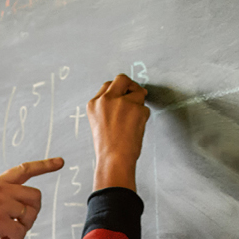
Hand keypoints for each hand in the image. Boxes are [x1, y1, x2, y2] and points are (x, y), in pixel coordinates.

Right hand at [0, 157, 63, 238]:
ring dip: (22, 229)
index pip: (24, 169)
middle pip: (36, 196)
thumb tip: (15, 211)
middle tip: (19, 225)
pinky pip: (20, 233)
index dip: (45, 165)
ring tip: (6, 235)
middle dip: (33, 213)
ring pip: (30, 215)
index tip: (60, 162)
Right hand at [88, 74, 148, 191]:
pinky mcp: (136, 108)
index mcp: (94, 104)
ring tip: (134, 122)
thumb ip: (109, 107)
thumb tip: (132, 94)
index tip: (125, 96)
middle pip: (122, 79)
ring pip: (138, 93)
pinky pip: (145, 108)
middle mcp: (106, 99)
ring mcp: (122, 102)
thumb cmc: (108, 147)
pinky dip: (143, 118)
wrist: (113, 160)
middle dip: (132, 85)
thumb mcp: (99, 123)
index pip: (108, 85)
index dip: (119, 90)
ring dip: (140, 105)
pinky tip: (136, 130)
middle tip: (138, 94)